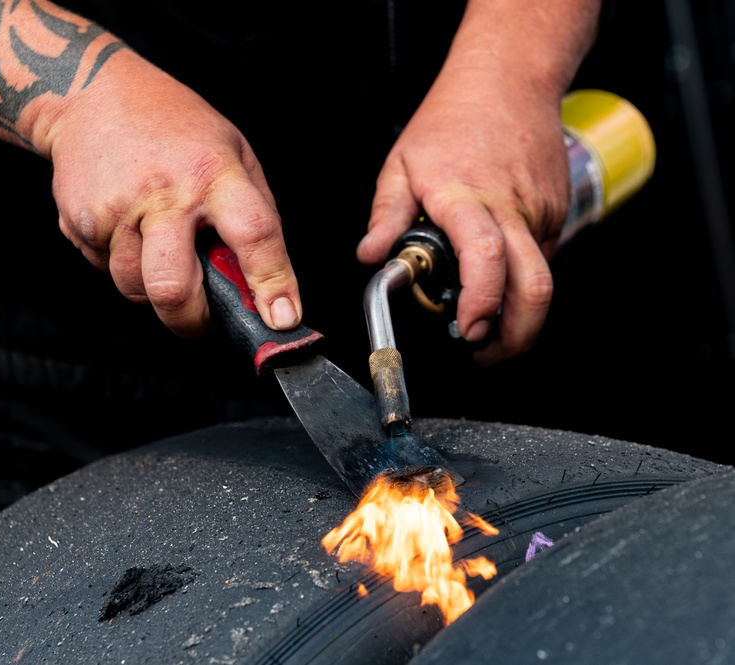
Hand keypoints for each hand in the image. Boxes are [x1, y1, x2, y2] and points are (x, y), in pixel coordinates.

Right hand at [0, 0, 299, 338]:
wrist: (91, 95)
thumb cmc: (173, 127)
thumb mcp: (232, 151)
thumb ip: (251, 213)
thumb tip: (263, 282)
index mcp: (214, 172)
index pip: (254, 235)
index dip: (273, 283)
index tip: (282, 318)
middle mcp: (165, 194)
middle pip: (173, 289)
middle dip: (191, 321)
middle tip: (201, 317)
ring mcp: (117, 209)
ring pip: (134, 289)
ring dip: (151, 289)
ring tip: (158, 250)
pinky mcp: (80, 222)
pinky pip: (105, 270)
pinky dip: (121, 262)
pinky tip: (126, 228)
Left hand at [356, 62, 569, 365]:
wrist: (510, 79)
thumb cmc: (453, 118)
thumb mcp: (402, 163)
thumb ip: (386, 216)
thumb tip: (371, 256)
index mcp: (466, 199)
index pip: (485, 259)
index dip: (481, 304)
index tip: (466, 330)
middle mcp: (512, 210)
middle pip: (535, 289)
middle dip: (515, 336)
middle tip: (483, 352)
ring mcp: (541, 212)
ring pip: (541, 278)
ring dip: (518, 313)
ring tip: (483, 321)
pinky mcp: (557, 212)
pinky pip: (543, 258)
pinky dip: (521, 279)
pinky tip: (497, 274)